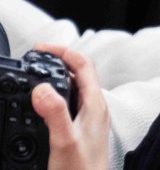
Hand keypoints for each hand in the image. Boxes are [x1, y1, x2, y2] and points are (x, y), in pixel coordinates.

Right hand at [30, 43, 109, 169]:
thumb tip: (42, 87)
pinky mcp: (81, 131)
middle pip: (79, 75)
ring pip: (73, 90)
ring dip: (55, 79)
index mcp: (95, 105)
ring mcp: (89, 120)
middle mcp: (95, 109)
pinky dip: (54, 98)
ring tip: (36, 76)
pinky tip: (40, 106)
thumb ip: (55, 112)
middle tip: (35, 59)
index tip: (41, 49)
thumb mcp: (64, 140)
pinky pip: (68, 106)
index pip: (83, 65)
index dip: (63, 52)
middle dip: (57, 62)